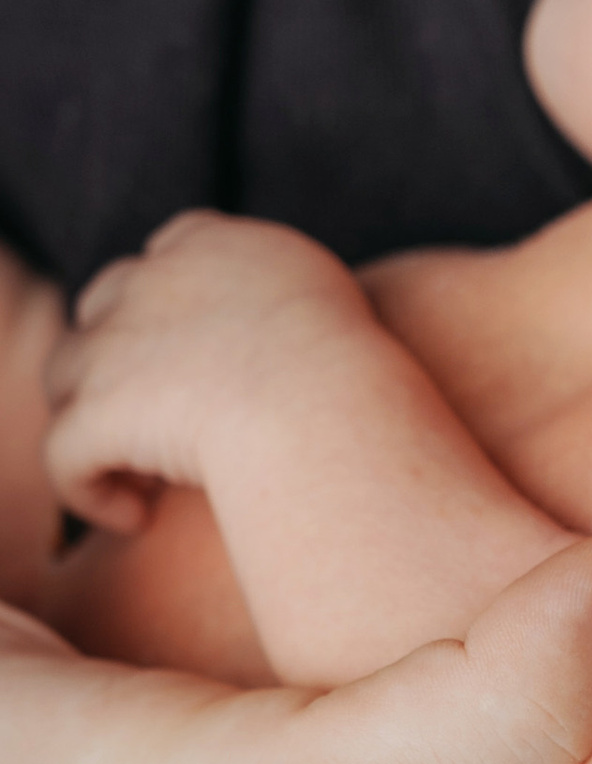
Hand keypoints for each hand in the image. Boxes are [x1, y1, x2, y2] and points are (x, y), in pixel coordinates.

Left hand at [43, 208, 372, 532]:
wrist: (324, 403)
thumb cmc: (355, 368)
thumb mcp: (327, 299)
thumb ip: (281, 299)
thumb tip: (270, 343)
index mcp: (212, 243)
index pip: (166, 251)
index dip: (166, 304)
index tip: (194, 358)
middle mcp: (152, 280)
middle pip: (103, 308)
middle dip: (117, 360)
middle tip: (161, 422)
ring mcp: (114, 343)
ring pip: (67, 377)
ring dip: (96, 421)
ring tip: (146, 475)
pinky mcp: (97, 410)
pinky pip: (65, 453)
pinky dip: (90, 489)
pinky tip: (135, 519)